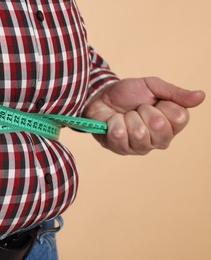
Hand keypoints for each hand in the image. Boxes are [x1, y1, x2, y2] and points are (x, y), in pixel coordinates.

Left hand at [83, 77, 205, 154]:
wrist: (101, 97)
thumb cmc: (128, 94)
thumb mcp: (152, 86)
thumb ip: (175, 93)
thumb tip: (201, 96)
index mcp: (172, 124)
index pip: (179, 118)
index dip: (164, 105)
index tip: (153, 102)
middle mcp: (159, 140)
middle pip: (159, 126)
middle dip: (144, 110)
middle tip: (137, 109)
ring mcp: (139, 147)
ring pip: (139, 132)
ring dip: (128, 117)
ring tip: (125, 115)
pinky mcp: (120, 149)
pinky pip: (119, 135)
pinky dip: (114, 122)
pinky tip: (113, 121)